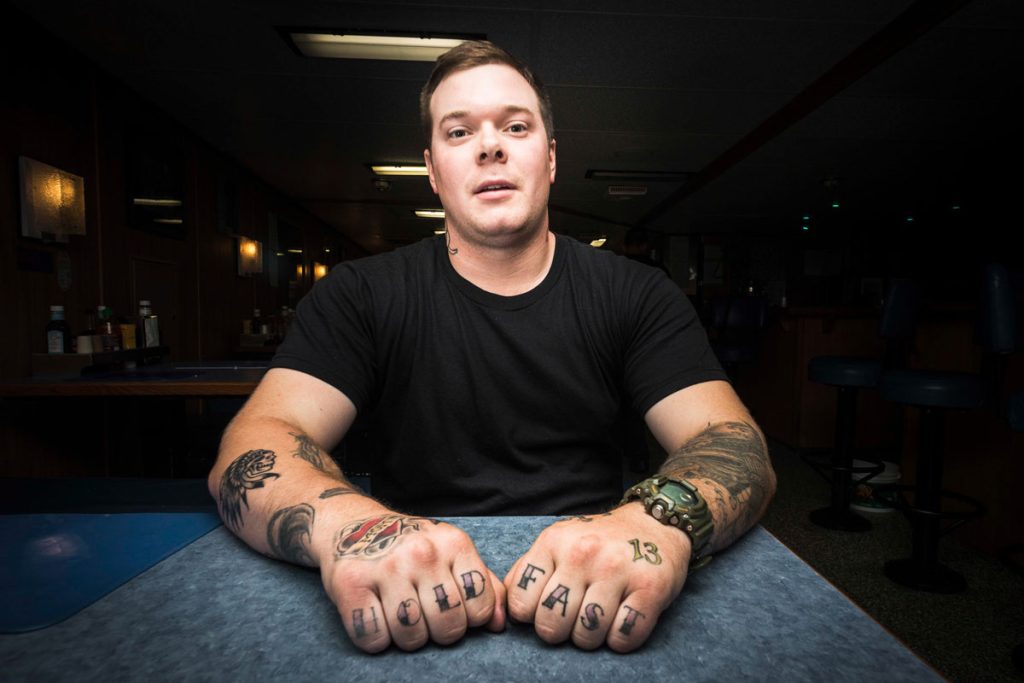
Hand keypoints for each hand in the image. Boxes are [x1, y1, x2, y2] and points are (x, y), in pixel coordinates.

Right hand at [320, 513, 505, 651]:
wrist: (354, 526)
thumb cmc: (410, 547)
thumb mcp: (452, 554)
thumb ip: (483, 585)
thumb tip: (500, 623)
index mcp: (454, 543)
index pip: (481, 607)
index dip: (469, 618)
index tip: (454, 607)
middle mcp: (422, 552)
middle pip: (448, 626)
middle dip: (440, 632)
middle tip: (426, 615)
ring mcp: (386, 567)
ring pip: (411, 636)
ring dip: (408, 637)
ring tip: (402, 615)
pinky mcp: (351, 583)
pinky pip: (374, 637)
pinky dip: (377, 637)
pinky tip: (378, 615)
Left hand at [503, 503, 689, 651]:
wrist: (653, 524)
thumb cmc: (599, 541)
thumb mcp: (558, 541)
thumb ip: (529, 569)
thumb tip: (504, 606)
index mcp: (554, 542)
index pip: (521, 603)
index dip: (531, 616)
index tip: (545, 610)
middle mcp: (583, 553)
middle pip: (552, 624)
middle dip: (560, 632)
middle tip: (572, 620)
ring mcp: (617, 570)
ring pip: (587, 635)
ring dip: (590, 638)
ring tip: (597, 621)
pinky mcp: (650, 588)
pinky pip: (624, 637)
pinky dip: (619, 641)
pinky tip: (620, 623)